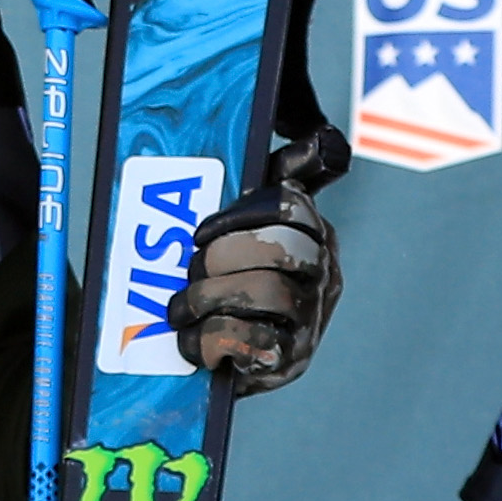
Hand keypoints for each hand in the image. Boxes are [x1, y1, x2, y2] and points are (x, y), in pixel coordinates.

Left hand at [168, 133, 344, 392]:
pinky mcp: (288, 362)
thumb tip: (319, 138)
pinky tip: (192, 340)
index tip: (200, 232)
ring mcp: (309, 321)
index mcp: (315, 236)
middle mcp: (322, 276)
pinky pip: (254, 340)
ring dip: (208, 299)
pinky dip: (212, 339)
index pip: (291, 206)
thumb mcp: (246, 224)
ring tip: (179, 309)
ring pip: (267, 291)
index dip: (240, 213)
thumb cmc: (229, 280)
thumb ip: (273, 177)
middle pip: (280, 247)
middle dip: (220, 258)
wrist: (221, 357)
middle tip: (189, 272)